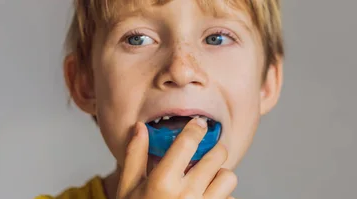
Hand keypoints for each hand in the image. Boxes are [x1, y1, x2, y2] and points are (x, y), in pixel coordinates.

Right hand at [117, 117, 237, 198]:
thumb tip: (140, 128)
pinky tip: (206, 198)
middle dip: (213, 150)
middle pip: (216, 156)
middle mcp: (186, 195)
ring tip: (207, 179)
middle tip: (206, 153)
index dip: (196, 128)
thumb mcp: (128, 188)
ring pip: (229, 178)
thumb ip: (135, 157)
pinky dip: (221, 196)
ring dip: (220, 175)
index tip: (199, 125)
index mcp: (162, 182)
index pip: (188, 142)